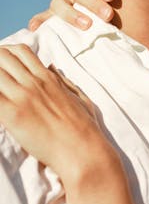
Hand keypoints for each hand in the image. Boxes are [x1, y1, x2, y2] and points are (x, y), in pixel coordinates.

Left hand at [0, 44, 115, 179]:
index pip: (20, 51)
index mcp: (48, 78)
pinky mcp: (12, 115)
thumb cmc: (85, 129)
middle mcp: (33, 83)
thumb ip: (63, 81)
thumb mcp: (79, 97)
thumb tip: (50, 67)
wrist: (82, 151)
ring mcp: (22, 97)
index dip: (6, 52)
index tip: (2, 62)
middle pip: (1, 56)